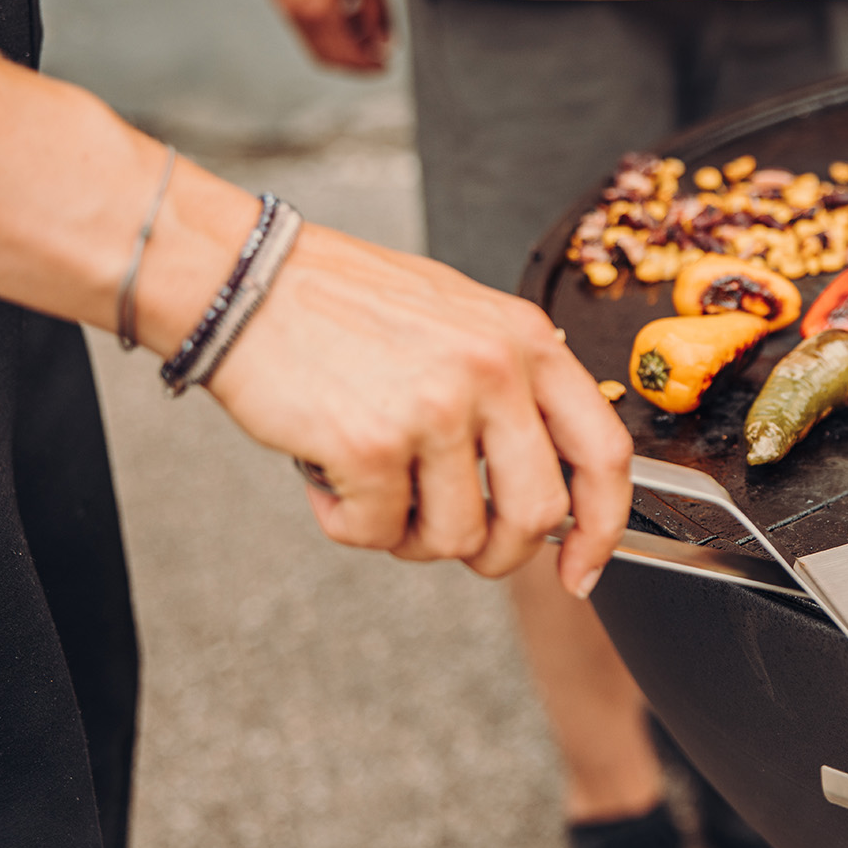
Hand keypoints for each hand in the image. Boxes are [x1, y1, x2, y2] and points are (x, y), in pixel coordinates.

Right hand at [206, 225, 633, 592]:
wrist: (243, 279)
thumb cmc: (344, 304)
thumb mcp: (461, 319)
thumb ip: (513, 388)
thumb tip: (552, 483)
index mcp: (527, 341)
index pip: (603, 452)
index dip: (602, 526)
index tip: (581, 568)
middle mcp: (493, 371)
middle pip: (536, 514)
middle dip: (496, 551)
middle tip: (451, 538)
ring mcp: (435, 408)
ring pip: (455, 537)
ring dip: (407, 533)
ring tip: (372, 483)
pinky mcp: (371, 445)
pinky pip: (378, 533)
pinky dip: (348, 522)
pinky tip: (328, 475)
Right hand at [258, 0, 390, 71]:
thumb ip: (378, 11)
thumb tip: (386, 41)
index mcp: (318, 8)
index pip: (345, 55)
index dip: (368, 66)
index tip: (385, 66)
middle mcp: (293, 9)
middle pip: (324, 55)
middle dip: (353, 62)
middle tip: (376, 59)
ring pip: (310, 39)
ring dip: (338, 45)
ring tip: (364, 35)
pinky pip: (300, 20)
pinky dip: (323, 27)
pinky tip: (343, 13)